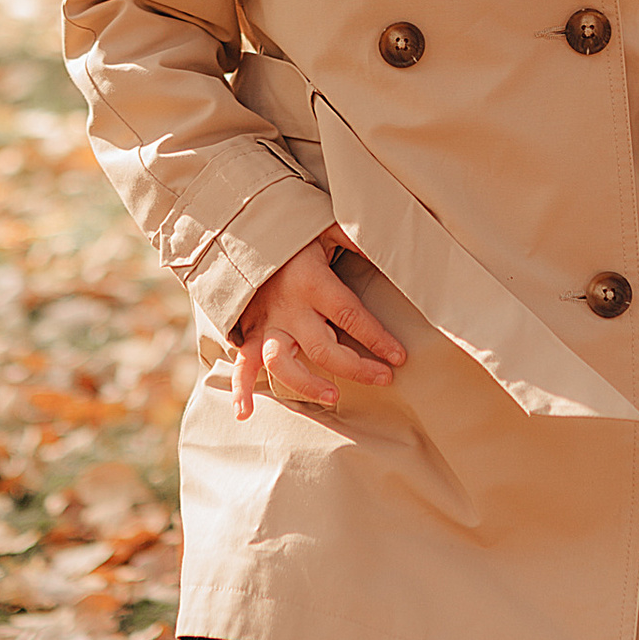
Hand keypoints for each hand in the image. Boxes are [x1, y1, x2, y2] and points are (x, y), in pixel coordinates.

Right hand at [233, 229, 408, 418]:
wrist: (240, 230)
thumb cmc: (292, 232)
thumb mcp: (324, 226)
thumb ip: (356, 239)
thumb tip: (393, 251)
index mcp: (312, 281)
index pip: (351, 315)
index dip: (377, 339)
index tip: (398, 356)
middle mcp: (289, 307)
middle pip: (324, 348)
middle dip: (356, 368)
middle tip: (383, 378)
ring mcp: (267, 322)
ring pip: (283, 363)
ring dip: (307, 384)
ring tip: (333, 396)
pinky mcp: (248, 331)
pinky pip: (242, 364)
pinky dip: (240, 389)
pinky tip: (245, 413)